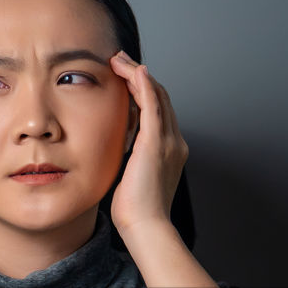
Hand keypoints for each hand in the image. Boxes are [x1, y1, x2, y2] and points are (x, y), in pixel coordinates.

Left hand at [108, 50, 188, 234]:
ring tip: (118, 60)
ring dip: (137, 73)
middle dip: (138, 75)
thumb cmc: (136, 212)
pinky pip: (152, 104)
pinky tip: (132, 70)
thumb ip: (128, 160)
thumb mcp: (131, 179)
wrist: (147, 226)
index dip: (141, 90)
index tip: (123, 79)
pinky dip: (143, 84)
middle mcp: (174, 141)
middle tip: (118, 60)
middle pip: (160, 97)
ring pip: (156, 95)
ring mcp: (168, 140)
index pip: (158, 110)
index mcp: (169, 150)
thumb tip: (113, 152)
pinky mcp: (156, 142)